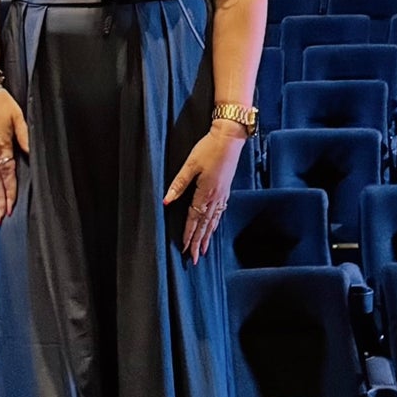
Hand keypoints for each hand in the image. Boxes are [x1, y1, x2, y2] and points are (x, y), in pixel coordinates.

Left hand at [163, 123, 245, 263]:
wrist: (230, 138)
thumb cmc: (209, 149)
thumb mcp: (190, 165)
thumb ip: (178, 184)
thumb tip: (166, 202)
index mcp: (205, 193)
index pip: (194, 219)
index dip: (189, 235)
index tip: (185, 249)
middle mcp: (215, 197)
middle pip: (205, 224)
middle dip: (198, 242)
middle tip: (194, 258)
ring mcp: (222, 194)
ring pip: (213, 221)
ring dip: (207, 236)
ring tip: (203, 250)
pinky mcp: (226, 190)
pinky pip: (220, 212)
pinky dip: (215, 224)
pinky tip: (213, 228)